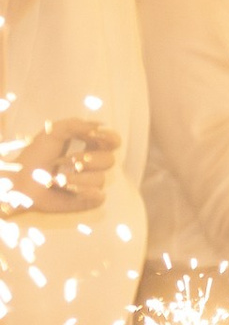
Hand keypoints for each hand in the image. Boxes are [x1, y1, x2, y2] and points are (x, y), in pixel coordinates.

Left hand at [0, 119, 116, 214]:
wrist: (21, 180)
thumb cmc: (36, 155)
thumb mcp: (53, 131)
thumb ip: (77, 124)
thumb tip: (101, 125)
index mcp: (88, 146)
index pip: (112, 141)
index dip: (110, 138)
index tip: (95, 135)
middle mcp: (92, 165)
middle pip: (110, 160)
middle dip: (91, 160)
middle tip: (71, 160)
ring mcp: (90, 183)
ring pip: (101, 179)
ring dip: (80, 178)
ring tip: (59, 179)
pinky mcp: (86, 200)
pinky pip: (99, 196)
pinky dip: (87, 192)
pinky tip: (71, 190)